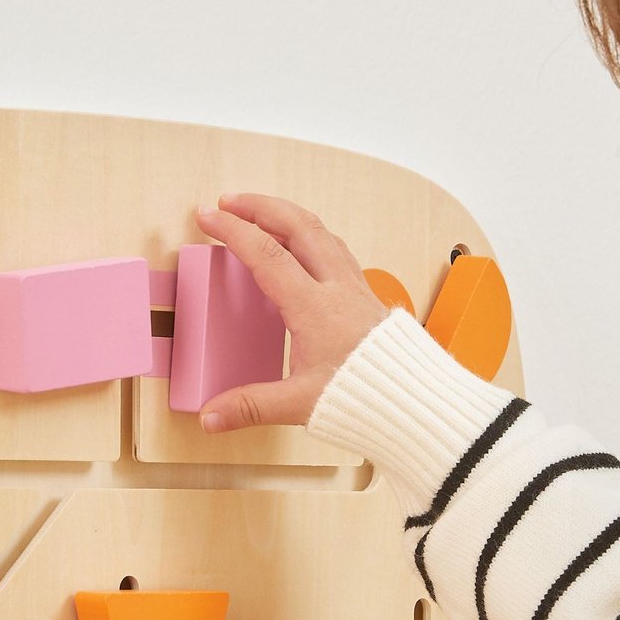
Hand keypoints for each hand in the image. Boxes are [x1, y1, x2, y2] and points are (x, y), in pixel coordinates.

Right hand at [192, 193, 388, 431]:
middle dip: (259, 206)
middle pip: (297, 225)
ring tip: (261, 214)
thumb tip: (210, 417)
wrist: (412, 400)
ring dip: (287, 215)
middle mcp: (337, 288)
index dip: (233, 231)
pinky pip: (336, 250)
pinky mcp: (364, 295)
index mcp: (315, 308)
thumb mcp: (299, 405)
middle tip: (230, 202)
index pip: (267, 255)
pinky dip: (311, 236)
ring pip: (320, 232)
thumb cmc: (366, 397)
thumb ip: (250, 407)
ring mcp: (354, 287)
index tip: (208, 217)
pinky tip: (303, 245)